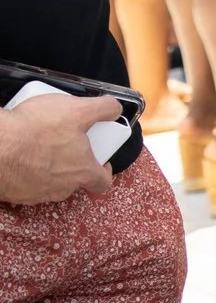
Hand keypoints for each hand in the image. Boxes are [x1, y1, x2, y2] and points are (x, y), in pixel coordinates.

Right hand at [0, 94, 117, 202]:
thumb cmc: (36, 130)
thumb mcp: (78, 110)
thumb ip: (104, 109)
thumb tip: (115, 109)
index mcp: (81, 172)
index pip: (102, 182)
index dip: (104, 172)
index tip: (101, 163)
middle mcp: (59, 189)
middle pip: (74, 183)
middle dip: (74, 166)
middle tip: (68, 148)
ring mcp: (34, 194)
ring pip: (49, 185)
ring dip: (49, 170)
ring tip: (42, 148)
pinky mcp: (13, 193)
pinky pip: (25, 184)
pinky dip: (26, 172)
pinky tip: (21, 155)